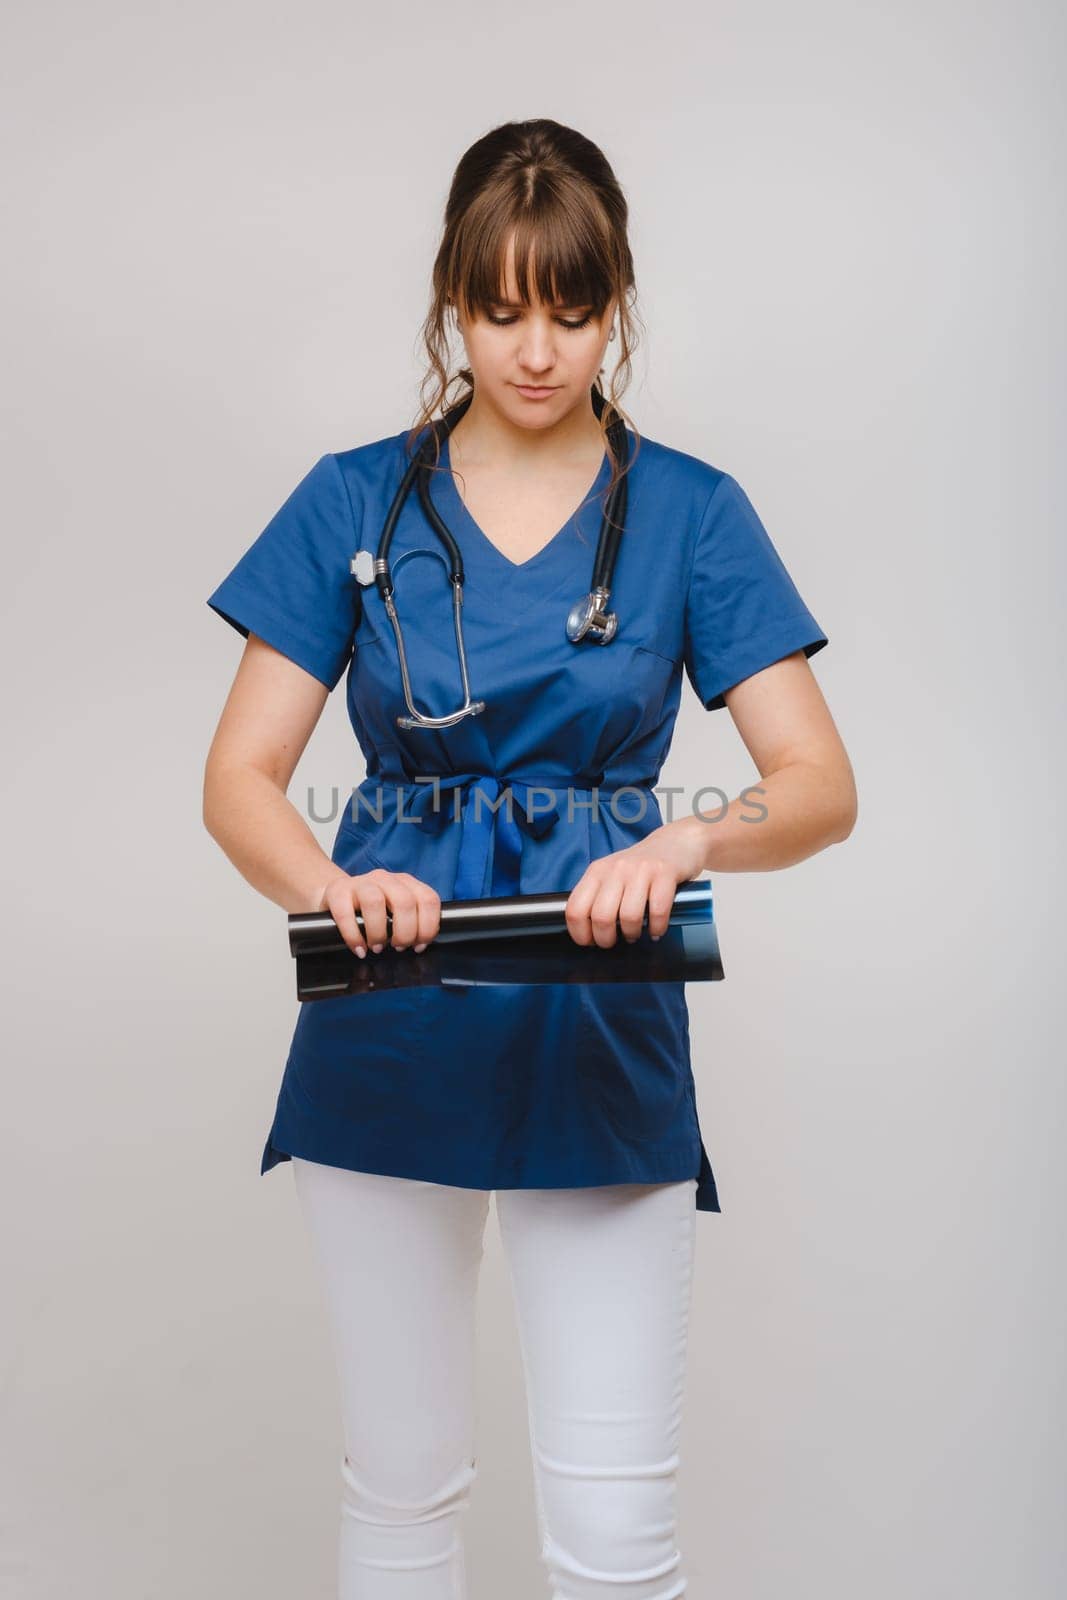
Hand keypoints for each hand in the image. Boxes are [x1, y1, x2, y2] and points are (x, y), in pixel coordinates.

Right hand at [319, 868, 441, 958]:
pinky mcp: (337, 891)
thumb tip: (420, 945)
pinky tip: (359, 949)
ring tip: (377, 947)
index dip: (428, 927)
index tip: (419, 945)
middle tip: (398, 947)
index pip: (428, 900)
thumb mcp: (394, 911)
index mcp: (405, 883)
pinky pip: (345, 913)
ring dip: (379, 933)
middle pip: (405, 902)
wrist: (335, 896)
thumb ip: (411, 920)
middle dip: (406, 932)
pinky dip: (354, 936)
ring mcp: (360, 882)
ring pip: (375, 902)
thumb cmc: (369, 911)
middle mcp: (385, 878)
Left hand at [564, 824, 706, 949]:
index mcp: (597, 872)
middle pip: (601, 916)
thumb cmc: (641, 867)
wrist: (675, 841)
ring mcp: (640, 870)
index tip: (590, 942)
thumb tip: (588, 933)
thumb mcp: (611, 875)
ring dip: (632, 934)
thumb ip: (597, 897)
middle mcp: (615, 869)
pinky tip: (656, 929)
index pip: (575, 909)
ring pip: (629, 916)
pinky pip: (657, 911)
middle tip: (614, 942)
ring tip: (635, 934)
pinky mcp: (665, 873)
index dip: (580, 933)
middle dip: (606, 939)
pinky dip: (657, 928)